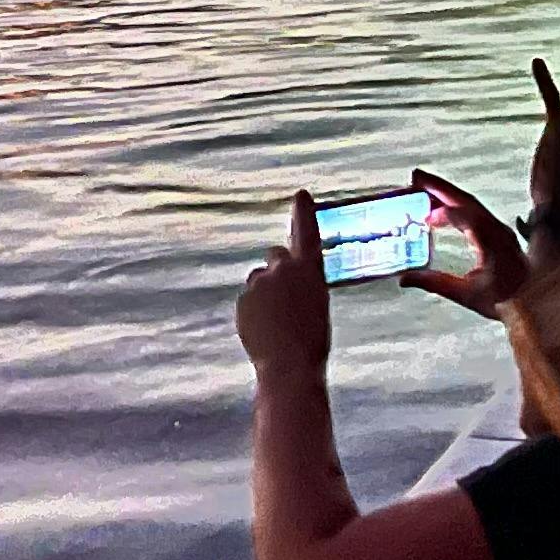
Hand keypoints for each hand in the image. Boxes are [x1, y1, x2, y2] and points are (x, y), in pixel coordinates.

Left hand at [236, 191, 331, 375]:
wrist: (288, 365)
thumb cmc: (312, 339)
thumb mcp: (316, 304)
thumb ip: (300, 284)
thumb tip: (283, 281)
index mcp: (309, 269)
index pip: (306, 232)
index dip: (303, 212)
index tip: (300, 194)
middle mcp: (282, 269)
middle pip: (276, 256)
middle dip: (278, 268)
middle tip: (287, 296)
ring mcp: (259, 283)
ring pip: (260, 281)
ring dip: (266, 293)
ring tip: (279, 322)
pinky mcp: (243, 299)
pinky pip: (250, 300)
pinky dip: (256, 311)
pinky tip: (267, 331)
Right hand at [401, 169, 524, 317]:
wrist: (534, 301)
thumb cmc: (506, 300)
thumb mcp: (466, 295)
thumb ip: (435, 283)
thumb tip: (406, 279)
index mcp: (490, 241)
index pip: (464, 216)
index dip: (441, 213)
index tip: (423, 216)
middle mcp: (497, 230)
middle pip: (466, 200)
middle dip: (440, 187)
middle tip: (416, 177)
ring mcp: (500, 230)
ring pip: (471, 204)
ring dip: (447, 194)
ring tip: (423, 189)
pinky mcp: (499, 234)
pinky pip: (475, 212)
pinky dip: (456, 207)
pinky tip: (442, 214)